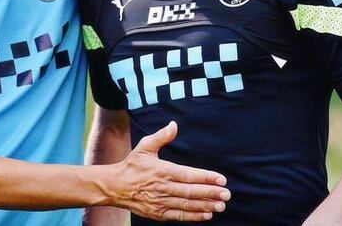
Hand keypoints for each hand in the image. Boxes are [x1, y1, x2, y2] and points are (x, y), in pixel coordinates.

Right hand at [102, 121, 229, 221]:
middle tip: (227, 195)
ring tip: (221, 206)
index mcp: (162, 171)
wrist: (114, 187)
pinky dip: (194, 216)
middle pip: (191, 192)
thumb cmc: (132, 165)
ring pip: (187, 205)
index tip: (221, 179)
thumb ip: (161, 136)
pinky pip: (180, 216)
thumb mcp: (144, 147)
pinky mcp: (158, 213)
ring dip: (206, 206)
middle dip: (211, 193)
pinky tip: (206, 214)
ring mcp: (161, 202)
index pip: (189, 175)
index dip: (206, 177)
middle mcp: (163, 188)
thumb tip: (174, 125)